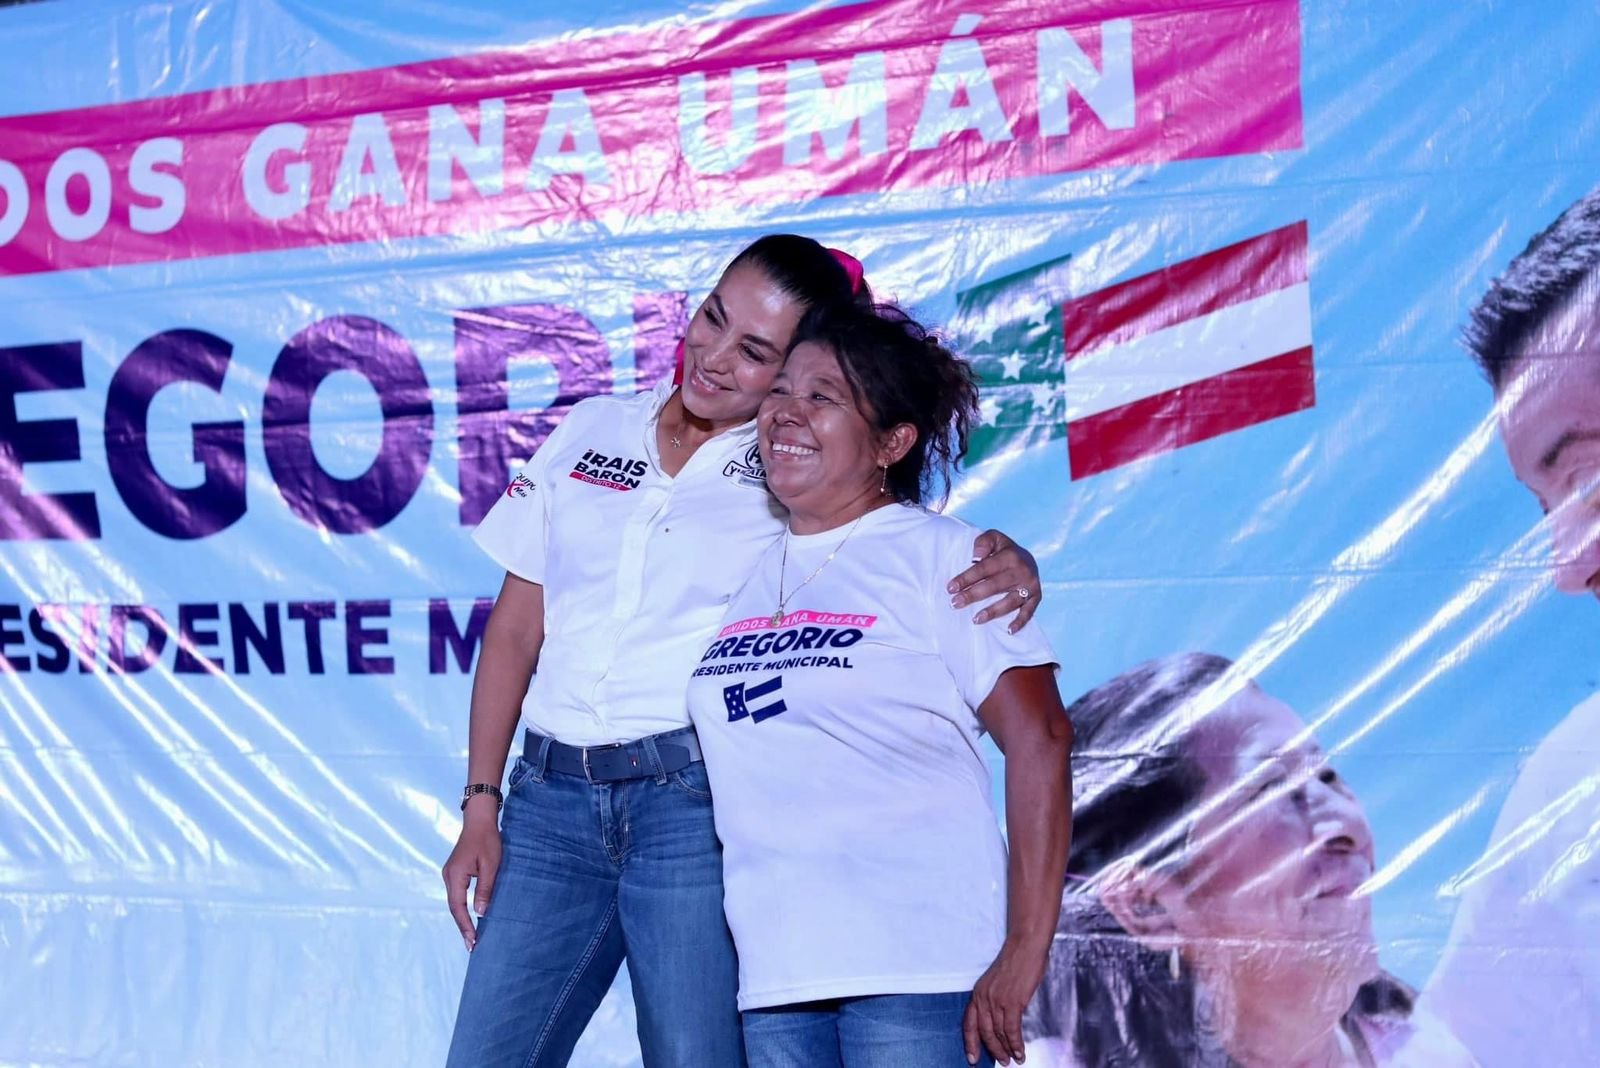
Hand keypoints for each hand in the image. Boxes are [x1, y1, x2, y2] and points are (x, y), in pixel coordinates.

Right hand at [442, 802, 501, 951]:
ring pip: (454, 901)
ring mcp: (450, 874)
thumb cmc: (487, 840)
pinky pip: (457, 894)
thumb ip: (485, 889)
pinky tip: (469, 916)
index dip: (465, 926)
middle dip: (462, 926)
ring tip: (471, 936)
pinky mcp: (454, 872)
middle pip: (454, 907)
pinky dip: (462, 907)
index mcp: (455, 875)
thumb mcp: (491, 865)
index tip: (472, 942)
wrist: (479, 820)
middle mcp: (448, 876)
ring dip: (462, 918)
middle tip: (471, 945)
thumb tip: (480, 913)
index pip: (458, 907)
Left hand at [949, 530, 1041, 631]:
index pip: (984, 568)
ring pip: (1010, 601)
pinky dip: (1020, 621)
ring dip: (993, 611)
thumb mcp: (994, 538)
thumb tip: (975, 557)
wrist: (1028, 558)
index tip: (951, 588)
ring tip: (975, 619)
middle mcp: (1022, 570)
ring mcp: (1030, 585)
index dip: (967, 578)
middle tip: (955, 603)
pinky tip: (1009, 630)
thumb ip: (983, 543)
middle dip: (973, 595)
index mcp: (1009, 555)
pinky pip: (1029, 611)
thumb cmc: (1003, 550)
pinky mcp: (1036, 597)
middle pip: (994, 586)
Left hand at [963, 941, 1049, 1065]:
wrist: (1025, 946)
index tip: (972, 1058)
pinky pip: (1012, 1030)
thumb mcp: (997, 981)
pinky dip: (1016, 1044)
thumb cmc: (1016, 961)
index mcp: (978, 992)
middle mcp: (984, 997)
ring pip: (999, 1033)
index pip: (969, 1023)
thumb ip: (995, 998)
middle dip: (993, 1050)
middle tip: (1001, 1062)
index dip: (970, 1042)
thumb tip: (1002, 1019)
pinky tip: (1020, 1052)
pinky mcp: (1012, 1002)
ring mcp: (997, 1000)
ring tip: (1014, 1060)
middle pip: (984, 1032)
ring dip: (1007, 1050)